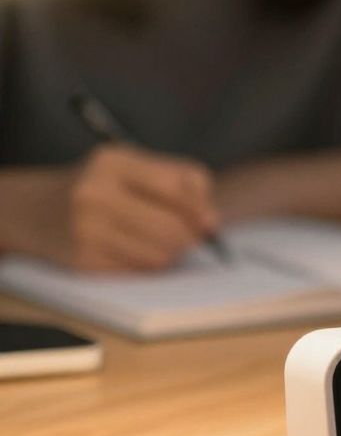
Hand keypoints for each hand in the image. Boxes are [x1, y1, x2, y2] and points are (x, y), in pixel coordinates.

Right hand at [21, 146, 218, 272]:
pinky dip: (147, 267)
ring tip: (157, 243)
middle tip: (187, 239)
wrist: (34, 210)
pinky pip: (140, 273)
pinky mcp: (83, 262)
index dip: (201, 209)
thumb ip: (182, 182)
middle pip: (173, 229)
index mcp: (112, 162)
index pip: (176, 187)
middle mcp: (94, 193)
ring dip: (170, 255)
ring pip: (160, 256)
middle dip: (189, 238)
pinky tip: (133, 252)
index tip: (209, 223)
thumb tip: (211, 224)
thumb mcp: (135, 167)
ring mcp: (85, 230)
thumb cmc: (102, 187)